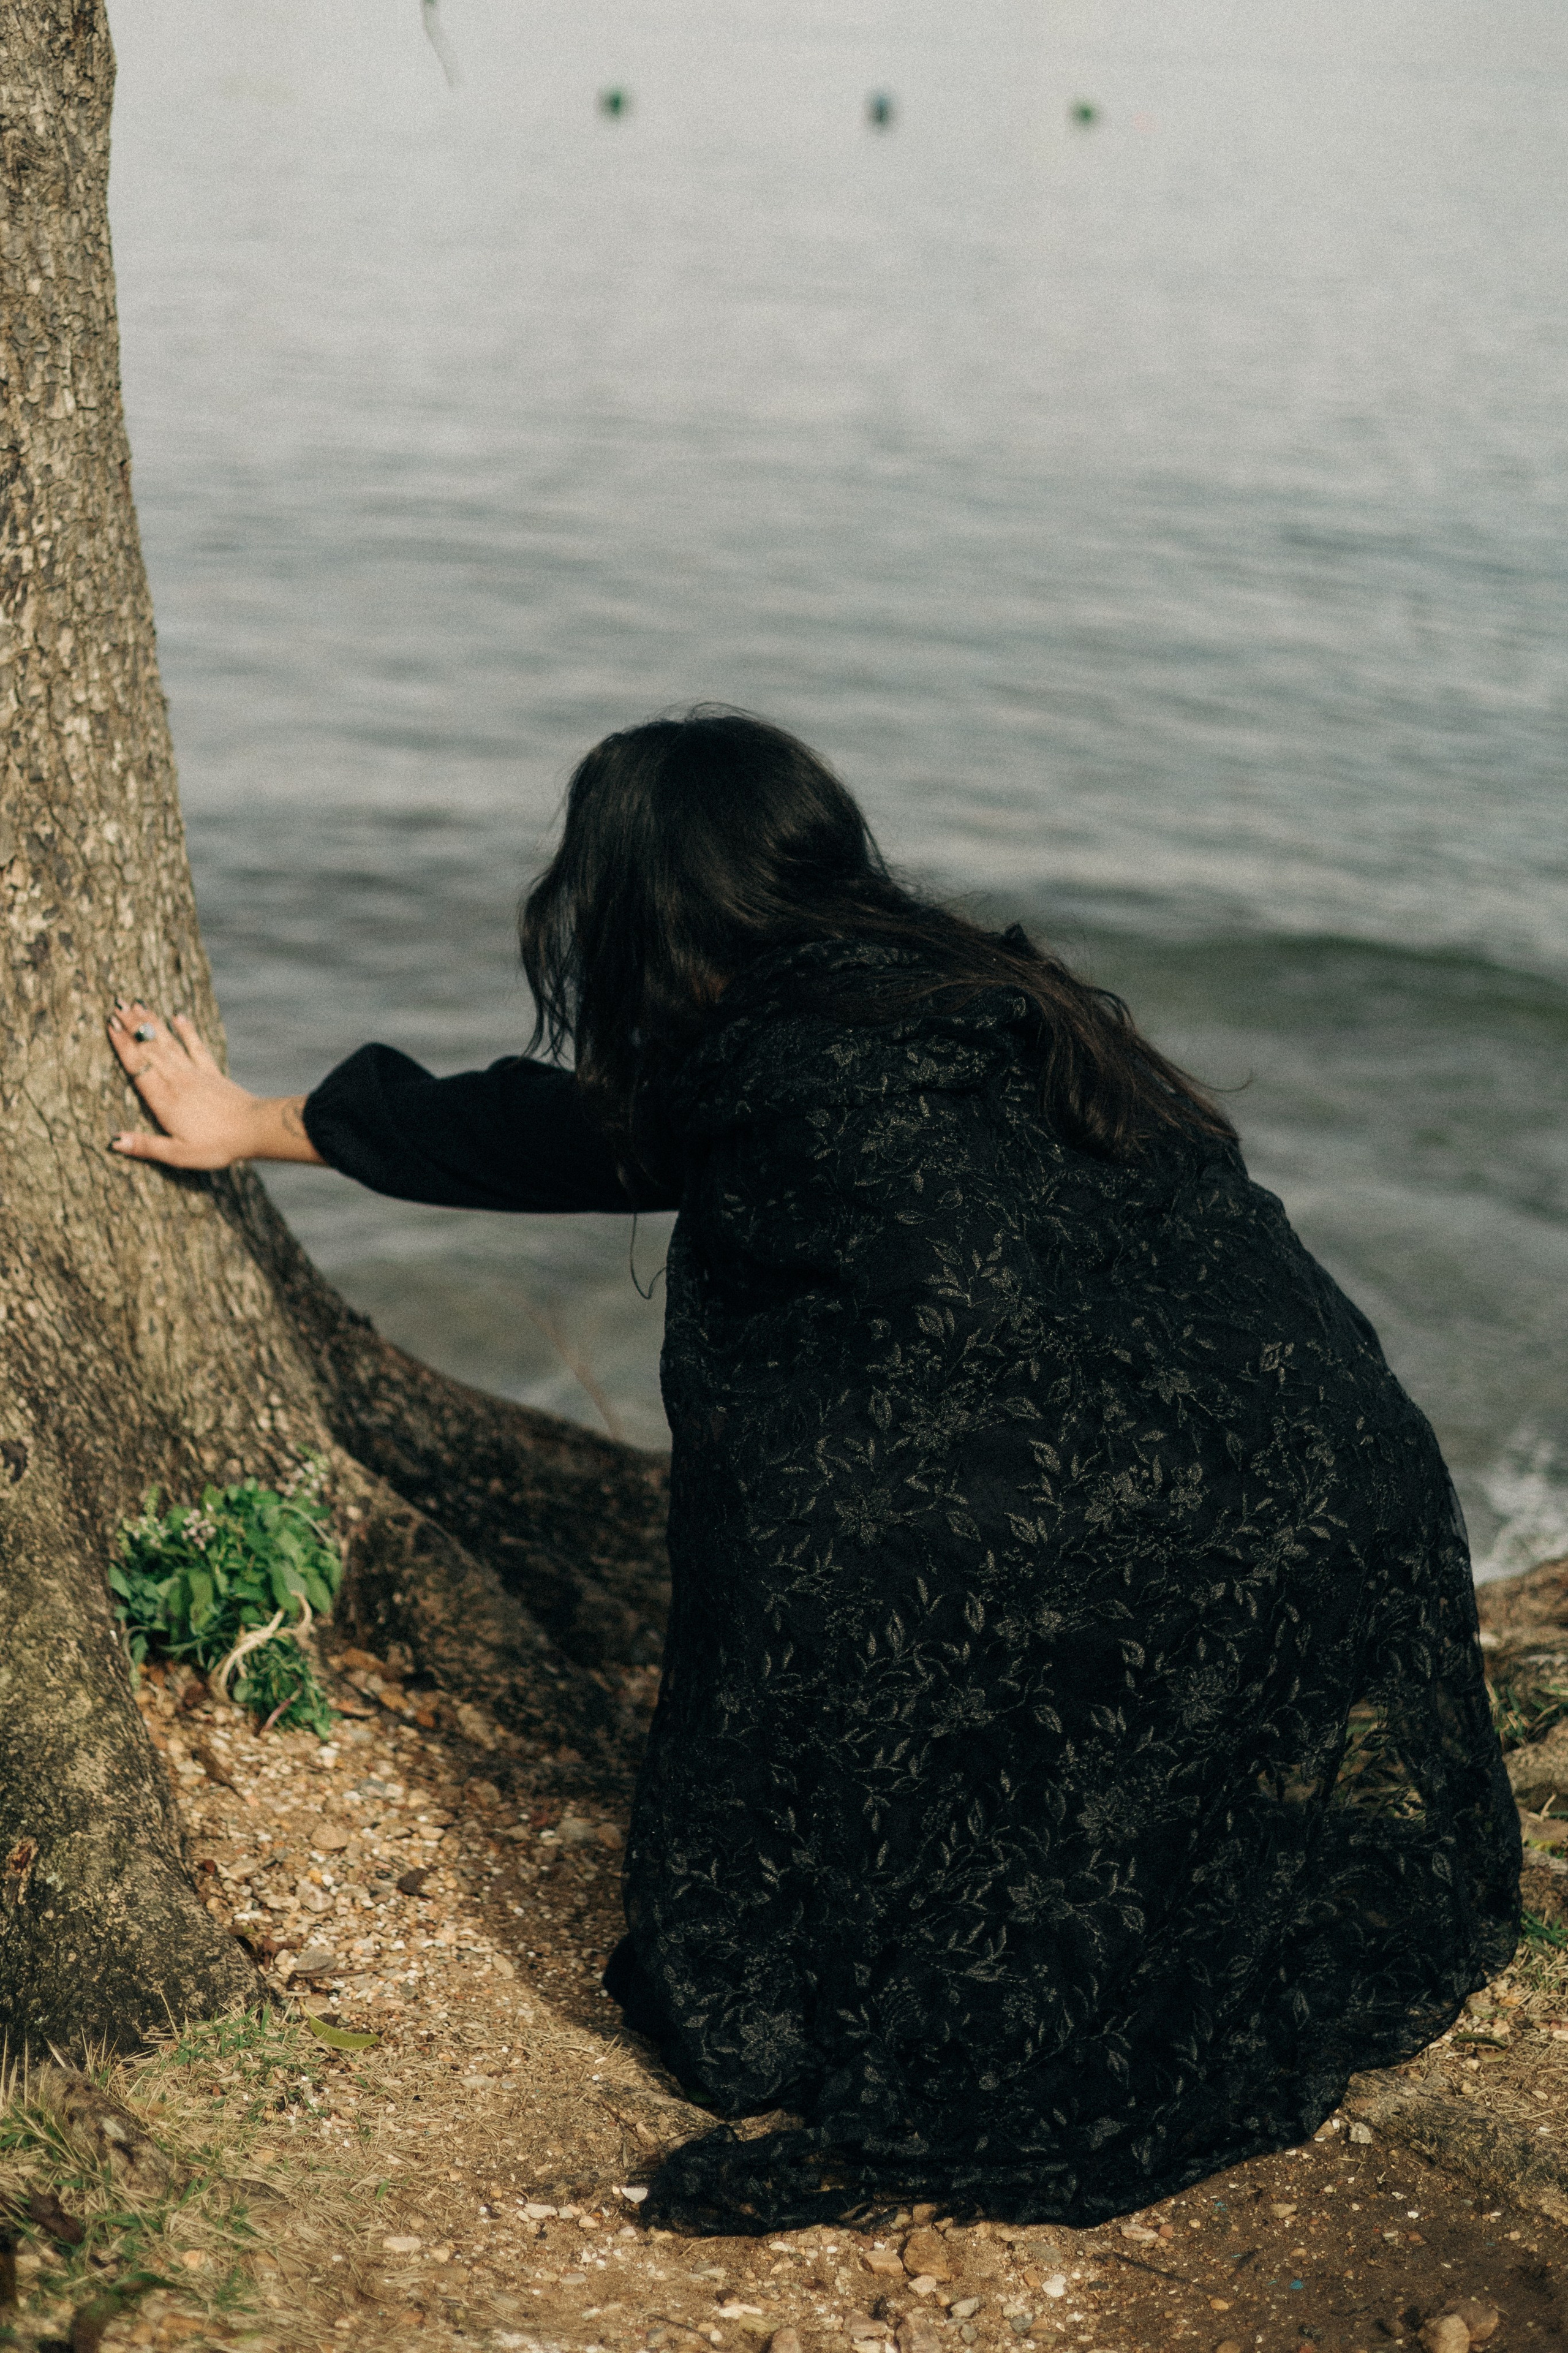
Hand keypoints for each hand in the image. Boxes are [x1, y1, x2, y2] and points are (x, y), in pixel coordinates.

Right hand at [107, 1001, 321, 1168]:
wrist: (254, 1130)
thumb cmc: (216, 1145)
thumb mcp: (178, 1154)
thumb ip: (146, 1146)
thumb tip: (114, 1141)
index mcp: (165, 1100)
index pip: (139, 1067)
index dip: (124, 1046)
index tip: (111, 1025)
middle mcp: (178, 1081)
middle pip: (150, 1050)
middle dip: (133, 1027)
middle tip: (117, 1005)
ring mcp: (196, 1073)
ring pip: (169, 1043)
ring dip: (153, 1024)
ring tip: (138, 1005)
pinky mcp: (212, 1073)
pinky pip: (196, 1046)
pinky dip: (187, 1030)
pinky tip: (178, 1016)